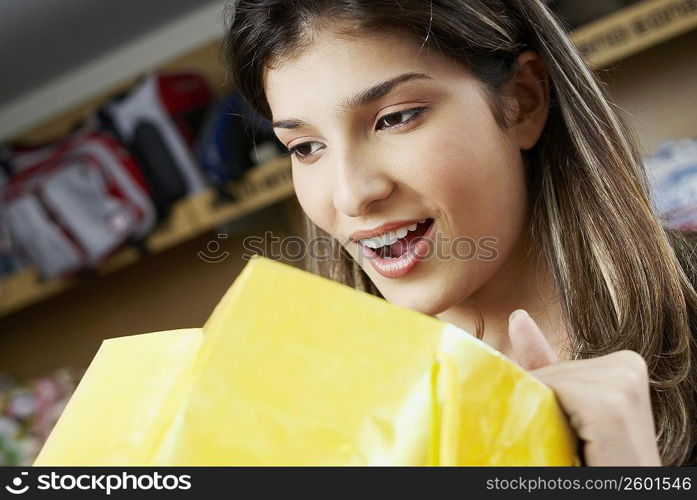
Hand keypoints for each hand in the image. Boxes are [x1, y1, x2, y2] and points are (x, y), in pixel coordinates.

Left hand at [507, 309, 661, 465]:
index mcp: (626, 363)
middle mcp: (631, 367)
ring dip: (544, 417)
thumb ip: (546, 365)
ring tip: (577, 445)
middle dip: (543, 406)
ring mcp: (626, 384)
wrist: (614, 490)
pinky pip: (554, 394)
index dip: (545, 400)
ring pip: (549, 383)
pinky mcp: (613, 406)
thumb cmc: (595, 459)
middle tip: (569, 441)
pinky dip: (547, 418)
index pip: (559, 368)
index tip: (565, 428)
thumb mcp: (569, 408)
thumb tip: (518, 316)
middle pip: (553, 373)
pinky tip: (572, 442)